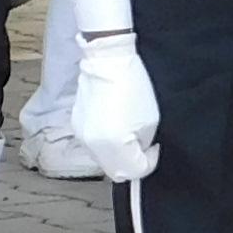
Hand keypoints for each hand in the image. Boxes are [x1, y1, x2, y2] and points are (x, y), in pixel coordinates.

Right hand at [74, 30, 160, 180]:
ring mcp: (82, 136)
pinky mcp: (76, 126)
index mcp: (114, 145)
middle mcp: (94, 146)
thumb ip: (142, 143)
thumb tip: (137, 151)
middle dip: (132, 163)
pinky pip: (94, 146)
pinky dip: (107, 144)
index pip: (134, 170)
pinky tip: (115, 126)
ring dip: (119, 155)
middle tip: (143, 146)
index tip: (155, 147)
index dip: (149, 162)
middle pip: (116, 171)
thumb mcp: (150, 120)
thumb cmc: (133, 86)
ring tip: (129, 134)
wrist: (107, 60)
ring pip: (104, 160)